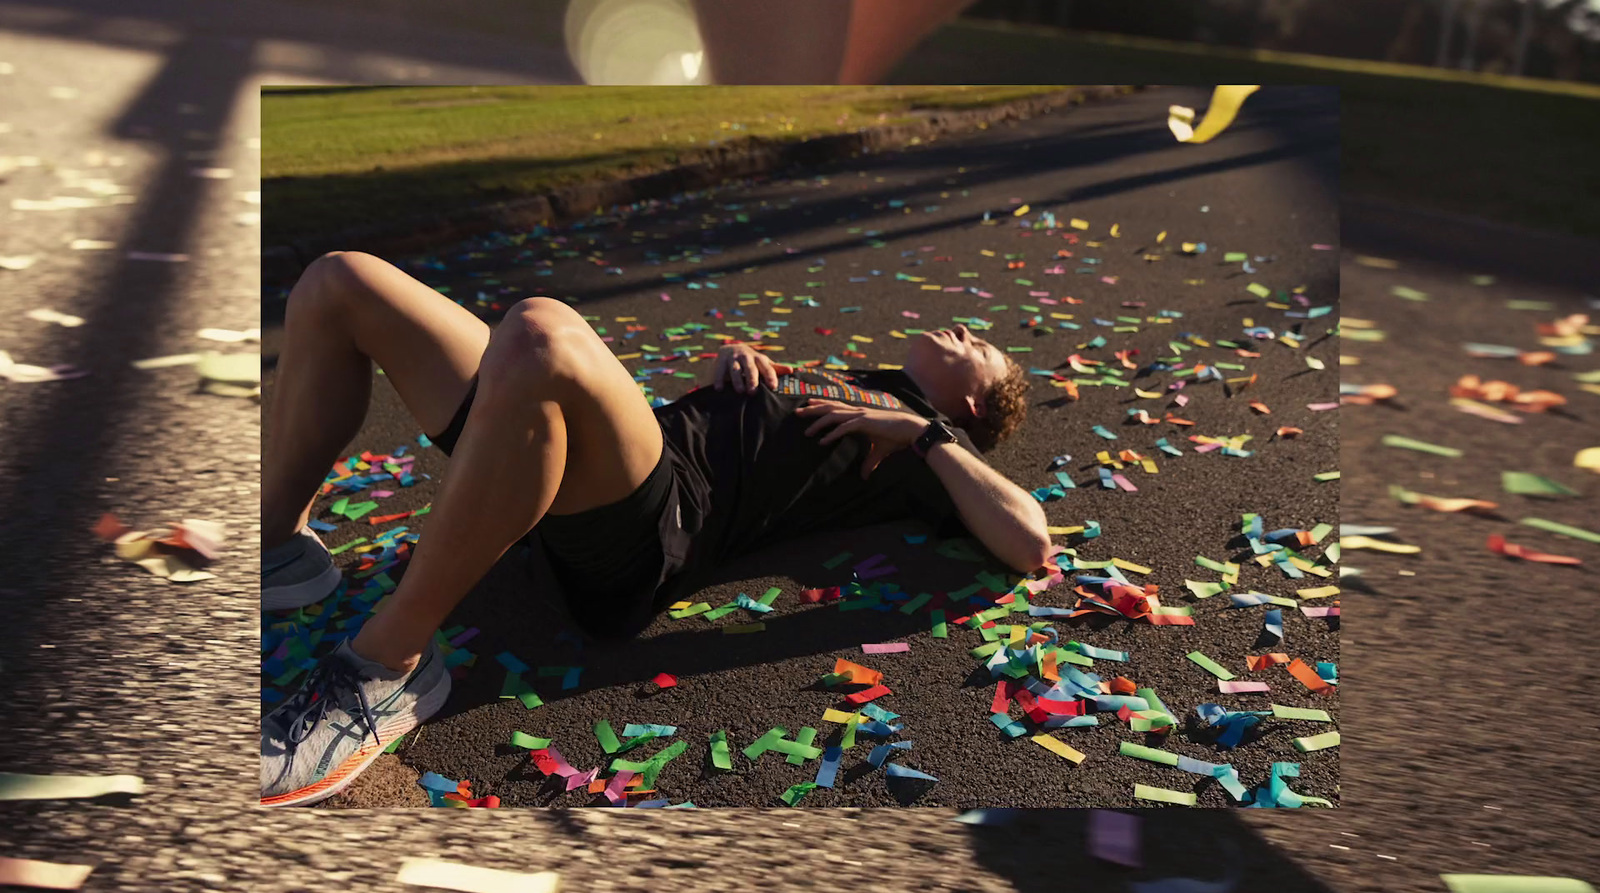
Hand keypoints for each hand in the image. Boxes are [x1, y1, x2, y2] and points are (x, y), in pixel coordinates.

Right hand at [713, 343, 778, 392]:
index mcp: (759, 358)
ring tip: (739, 391)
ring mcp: (733, 358)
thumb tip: (792, 370)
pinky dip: (718, 379)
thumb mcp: (763, 363)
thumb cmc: (751, 360)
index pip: (766, 367)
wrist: (731, 348)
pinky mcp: (720, 361)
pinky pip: (719, 370)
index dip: (770, 376)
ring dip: (737, 380)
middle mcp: (746, 357)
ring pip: (735, 369)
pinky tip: (719, 389)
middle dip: (752, 379)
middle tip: (753, 392)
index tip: (773, 386)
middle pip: (750, 368)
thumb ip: (775, 368)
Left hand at [793, 398, 928, 478]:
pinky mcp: (865, 423)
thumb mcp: (878, 451)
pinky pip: (844, 428)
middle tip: (796, 413)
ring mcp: (860, 416)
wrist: (910, 430)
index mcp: (859, 415)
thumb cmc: (896, 438)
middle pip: (830, 407)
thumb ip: (869, 462)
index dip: (821, 405)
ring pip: (834, 415)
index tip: (808, 406)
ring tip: (806, 432)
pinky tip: (822, 442)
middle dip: (813, 409)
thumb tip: (864, 476)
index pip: (836, 407)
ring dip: (818, 423)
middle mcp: (857, 412)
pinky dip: (832, 434)